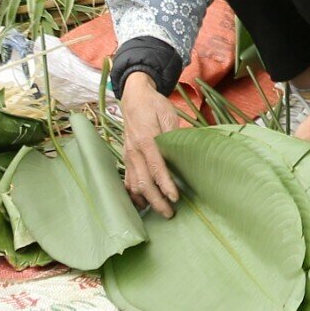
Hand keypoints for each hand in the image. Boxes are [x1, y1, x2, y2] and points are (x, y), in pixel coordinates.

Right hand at [118, 71, 187, 215]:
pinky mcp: (126, 158)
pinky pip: (127, 182)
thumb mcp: (168, 114)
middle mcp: (134, 151)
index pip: (156, 168)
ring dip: (145, 201)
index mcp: (146, 140)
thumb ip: (173, 135)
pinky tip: (143, 203)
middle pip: (143, 182)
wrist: (134, 97)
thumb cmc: (154, 105)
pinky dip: (133, 195)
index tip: (175, 198)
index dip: (165, 185)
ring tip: (159, 211)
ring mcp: (128, 156)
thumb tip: (184, 153)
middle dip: (156, 201)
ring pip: (133, 185)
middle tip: (170, 213)